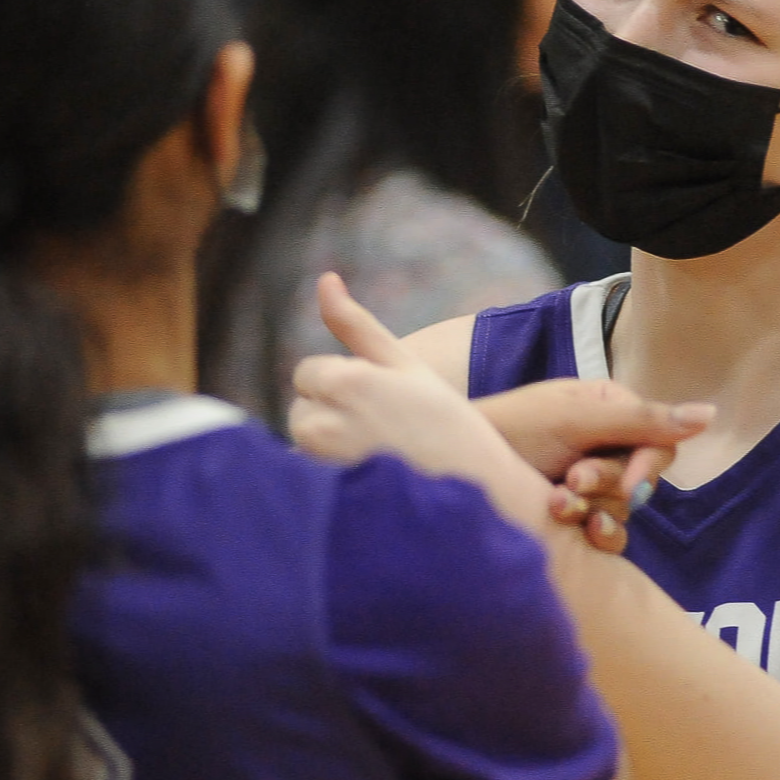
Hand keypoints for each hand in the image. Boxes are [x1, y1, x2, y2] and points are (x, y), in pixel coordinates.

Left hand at [290, 274, 550, 530]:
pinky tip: (372, 482)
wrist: (478, 490)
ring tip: (380, 455)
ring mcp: (322, 467)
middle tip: (385, 429)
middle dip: (331, 414)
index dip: (343, 383)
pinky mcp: (326, 500)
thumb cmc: (446, 420)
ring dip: (330, 446)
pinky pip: (311, 478)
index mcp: (344, 381)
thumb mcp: (404, 364)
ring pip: (305, 443)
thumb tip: (324, 279)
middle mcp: (323, 423)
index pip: (309, 373)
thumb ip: (356, 324)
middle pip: (302, 410)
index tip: (381, 401)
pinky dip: (332, 479)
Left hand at [474, 379, 713, 551]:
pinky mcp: (575, 518)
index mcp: (610, 410)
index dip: (646, 464)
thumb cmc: (511, 429)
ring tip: (555, 503)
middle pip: (642, 478)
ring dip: (593, 509)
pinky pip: (611, 536)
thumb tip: (710, 413)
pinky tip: (580, 535)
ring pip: (625, 510)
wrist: (454, 467)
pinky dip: (598, 537)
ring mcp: (589, 484)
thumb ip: (642, 419)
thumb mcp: (575, 417)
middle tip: (571, 480)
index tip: (629, 483)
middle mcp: (605, 445)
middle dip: (607, 484)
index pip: (659, 441)